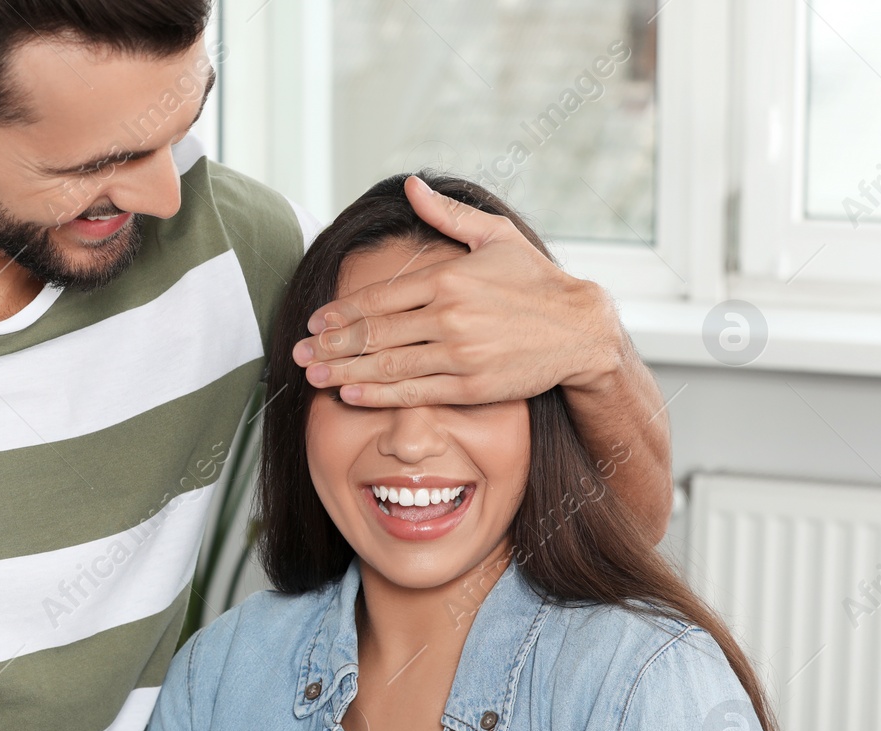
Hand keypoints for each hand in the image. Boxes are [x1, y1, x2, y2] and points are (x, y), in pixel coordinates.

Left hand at [294, 174, 626, 406]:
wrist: (581, 330)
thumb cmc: (535, 280)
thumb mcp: (495, 236)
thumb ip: (447, 214)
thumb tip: (410, 185)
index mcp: (448, 278)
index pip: (378, 298)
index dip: (340, 312)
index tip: (314, 322)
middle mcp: (449, 316)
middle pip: (374, 333)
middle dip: (330, 344)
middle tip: (299, 352)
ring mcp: (459, 354)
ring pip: (387, 365)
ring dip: (343, 370)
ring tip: (313, 376)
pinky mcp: (471, 385)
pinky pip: (413, 392)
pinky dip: (377, 394)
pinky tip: (350, 393)